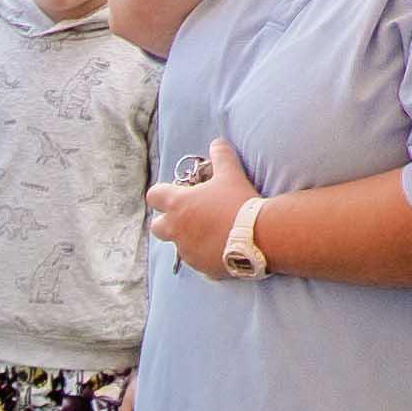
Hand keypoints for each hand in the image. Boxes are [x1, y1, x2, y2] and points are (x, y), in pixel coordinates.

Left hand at [148, 143, 261, 275]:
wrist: (258, 236)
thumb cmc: (239, 201)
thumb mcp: (231, 173)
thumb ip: (221, 156)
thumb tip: (217, 143)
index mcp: (178, 205)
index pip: (153, 196)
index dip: (162, 193)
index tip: (178, 192)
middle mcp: (176, 230)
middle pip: (157, 226)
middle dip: (168, 221)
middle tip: (189, 215)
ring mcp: (187, 251)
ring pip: (178, 245)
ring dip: (188, 238)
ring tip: (213, 230)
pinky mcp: (201, 268)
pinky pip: (198, 260)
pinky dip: (205, 253)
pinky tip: (223, 246)